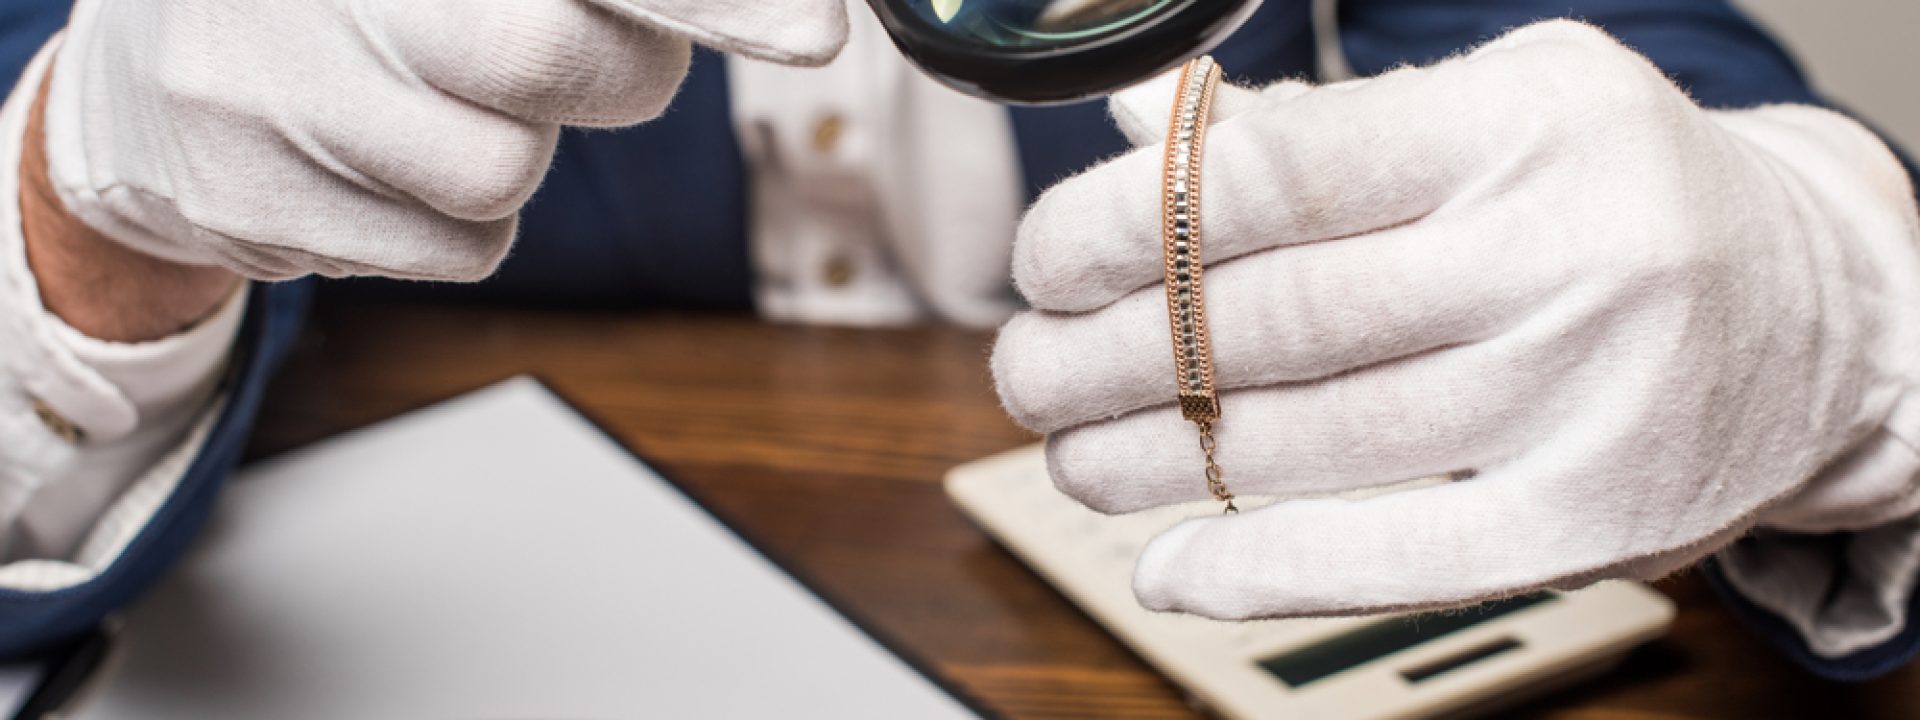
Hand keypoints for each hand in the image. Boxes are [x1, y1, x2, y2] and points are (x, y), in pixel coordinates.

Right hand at [37, 0, 846, 280]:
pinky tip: (384, 162)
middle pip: (546, 53)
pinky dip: (457, 217)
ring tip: (439, 97)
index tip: (810, 28)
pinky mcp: (249, 194)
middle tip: (596, 52)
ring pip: (504, 171)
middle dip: (620, 70)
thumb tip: (788, 8)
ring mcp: (262, 81)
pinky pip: (456, 245)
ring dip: (517, 149)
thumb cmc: (346, 3)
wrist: (143, 86)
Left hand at [992, 21, 1919, 618]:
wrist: (1824, 318)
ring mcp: (1586, 399)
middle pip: (1270, 320)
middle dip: (1106, 357)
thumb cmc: (1621, 197)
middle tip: (1027, 370)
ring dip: (1150, 462)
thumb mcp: (1496, 108)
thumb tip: (1142, 145)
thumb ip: (1324, 134)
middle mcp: (1563, 255)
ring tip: (1070, 452)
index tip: (1045, 263)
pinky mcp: (1595, 524)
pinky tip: (1170, 569)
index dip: (1120, 226)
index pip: (1268, 177)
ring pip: (1308, 444)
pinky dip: (1259, 575)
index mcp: (1521, 122)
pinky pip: (1395, 561)